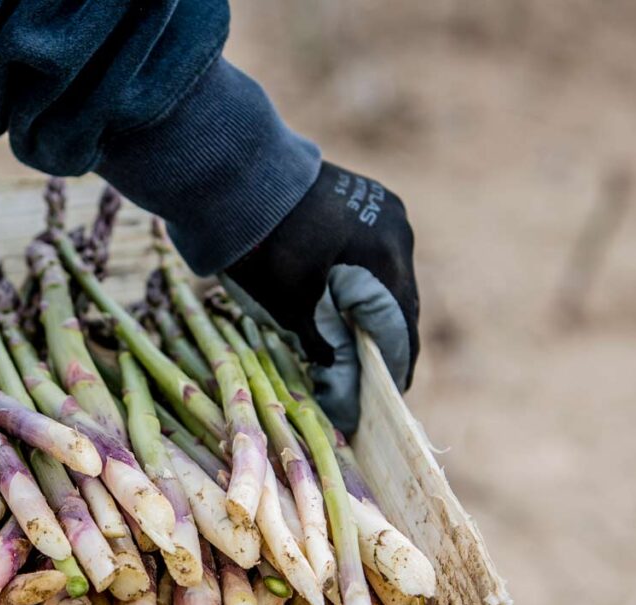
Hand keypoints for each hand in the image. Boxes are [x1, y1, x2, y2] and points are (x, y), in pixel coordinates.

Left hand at [220, 162, 419, 434]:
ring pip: (387, 275)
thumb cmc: (262, 247)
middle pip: (400, 301)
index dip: (396, 366)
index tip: (391, 395)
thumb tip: (337, 374)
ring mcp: (382, 209)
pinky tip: (351, 301)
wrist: (234, 177)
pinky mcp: (364, 198)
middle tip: (378, 377)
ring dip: (376, 309)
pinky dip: (364, 280)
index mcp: (386, 259)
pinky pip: (373, 251)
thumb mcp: (291, 308)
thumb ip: (321, 343)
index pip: (401, 327)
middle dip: (386, 340)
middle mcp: (396, 231)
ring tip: (364, 343)